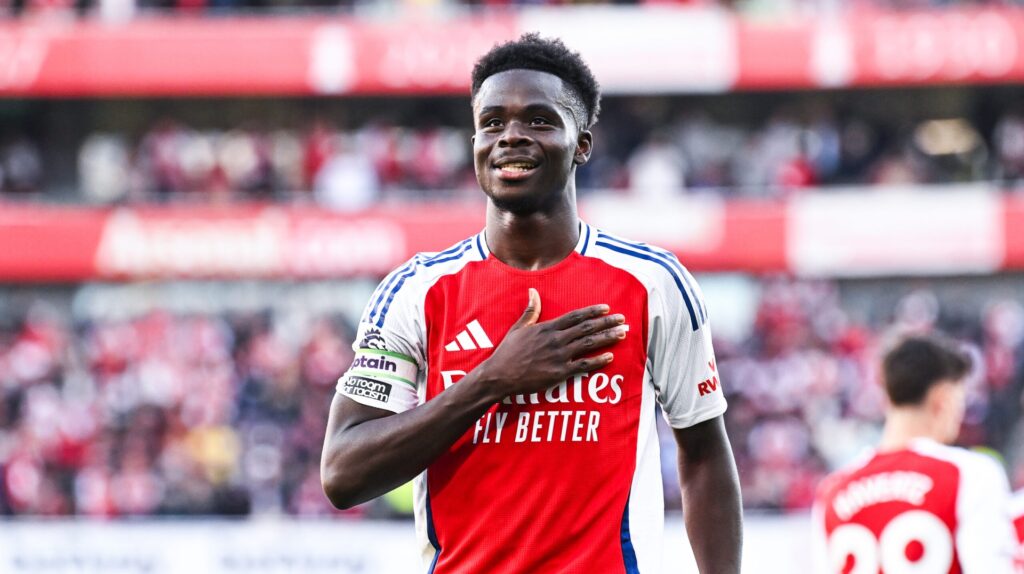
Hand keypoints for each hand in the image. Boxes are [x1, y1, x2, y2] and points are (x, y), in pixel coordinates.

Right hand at [476, 288, 625, 399]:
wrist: (499, 375)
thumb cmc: (507, 353)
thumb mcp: (518, 329)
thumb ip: (530, 311)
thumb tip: (533, 292)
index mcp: (546, 328)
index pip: (575, 316)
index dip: (592, 312)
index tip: (607, 308)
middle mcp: (555, 340)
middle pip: (587, 328)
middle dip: (607, 323)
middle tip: (623, 320)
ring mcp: (559, 356)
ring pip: (589, 344)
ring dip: (607, 338)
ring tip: (622, 334)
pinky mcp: (559, 373)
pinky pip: (583, 366)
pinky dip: (598, 361)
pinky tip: (610, 357)